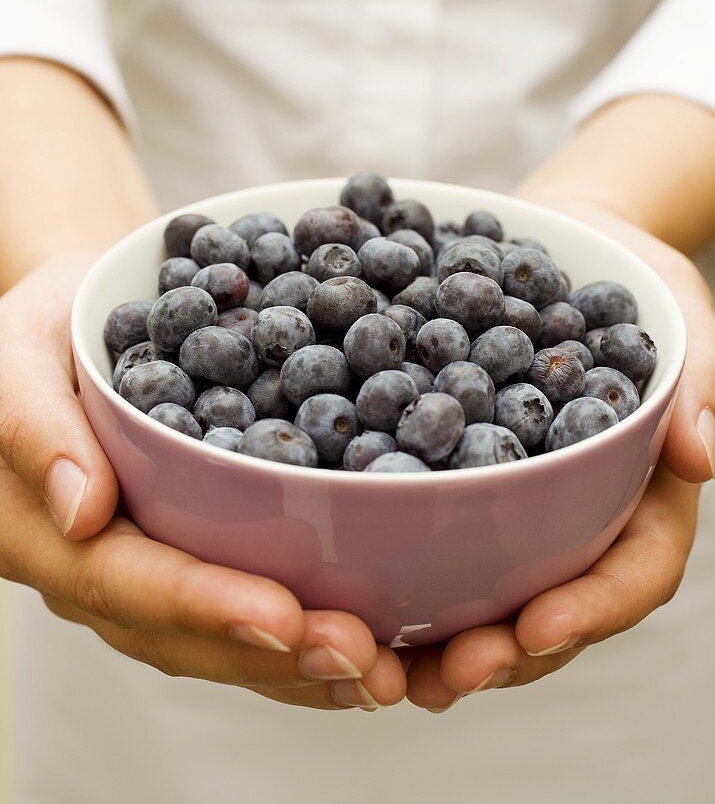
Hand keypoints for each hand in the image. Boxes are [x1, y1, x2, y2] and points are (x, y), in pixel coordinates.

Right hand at [0, 257, 405, 710]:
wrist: (78, 326)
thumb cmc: (41, 337)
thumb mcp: (18, 358)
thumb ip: (36, 429)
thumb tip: (81, 509)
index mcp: (50, 535)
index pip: (130, 582)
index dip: (207, 604)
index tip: (286, 615)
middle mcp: (106, 573)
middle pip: (193, 636)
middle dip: (283, 654)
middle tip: (368, 656)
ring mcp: (157, 572)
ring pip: (232, 643)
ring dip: (317, 663)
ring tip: (397, 669)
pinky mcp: (202, 555)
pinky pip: (257, 608)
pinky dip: (324, 628)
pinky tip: (391, 640)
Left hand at [404, 204, 714, 709]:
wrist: (568, 240)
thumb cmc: (640, 280)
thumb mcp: (683, 317)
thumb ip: (699, 379)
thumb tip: (698, 458)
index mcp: (643, 494)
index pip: (632, 571)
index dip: (590, 610)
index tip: (534, 627)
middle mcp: (579, 513)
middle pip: (553, 604)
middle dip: (502, 651)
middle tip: (443, 677)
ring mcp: (517, 499)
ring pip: (490, 588)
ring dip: (440, 636)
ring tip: (384, 661)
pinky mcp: (459, 472)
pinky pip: (434, 524)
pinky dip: (400, 563)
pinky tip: (352, 585)